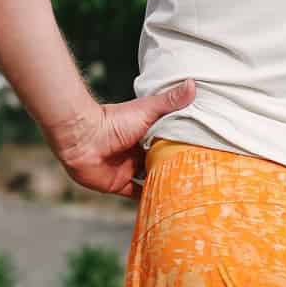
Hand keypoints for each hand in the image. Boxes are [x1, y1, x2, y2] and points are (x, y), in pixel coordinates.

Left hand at [47, 79, 196, 196]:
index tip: (201, 152)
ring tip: (185, 192)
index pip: (167, 141)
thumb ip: (170, 101)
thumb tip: (193, 82)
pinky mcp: (118, 184)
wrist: (84, 137)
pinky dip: (147, 199)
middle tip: (197, 175)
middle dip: (173, 168)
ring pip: (149, 179)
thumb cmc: (114, 121)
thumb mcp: (148, 109)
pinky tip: (163, 204)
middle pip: (159, 162)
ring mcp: (127, 169)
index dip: (181, 146)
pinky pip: (135, 194)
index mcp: (144, 133)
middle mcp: (136, 152)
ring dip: (162, 184)